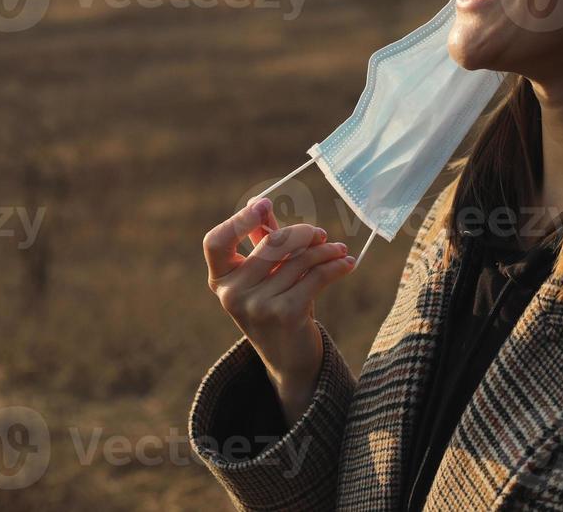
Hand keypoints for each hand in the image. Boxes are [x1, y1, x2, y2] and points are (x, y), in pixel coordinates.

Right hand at [203, 196, 355, 423]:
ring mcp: (258, 306)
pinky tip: (347, 264)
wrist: (290, 361)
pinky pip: (316, 276)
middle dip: (301, 234)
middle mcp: (233, 294)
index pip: (216, 241)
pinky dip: (335, 266)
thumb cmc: (276, 307)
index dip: (239, 220)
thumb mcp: (265, 275)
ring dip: (325, 251)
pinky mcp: (285, 314)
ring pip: (300, 259)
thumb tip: (258, 200)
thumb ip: (262, 240)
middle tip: (321, 234)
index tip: (264, 205)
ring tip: (339, 250)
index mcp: (221, 280)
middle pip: (271, 243)